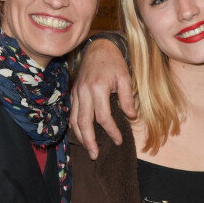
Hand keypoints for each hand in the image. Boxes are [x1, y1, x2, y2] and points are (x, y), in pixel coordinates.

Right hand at [70, 37, 135, 159]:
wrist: (99, 47)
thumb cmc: (114, 62)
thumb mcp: (125, 77)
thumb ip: (127, 98)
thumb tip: (131, 116)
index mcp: (98, 88)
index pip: (103, 117)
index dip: (111, 131)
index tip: (118, 140)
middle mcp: (84, 92)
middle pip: (84, 123)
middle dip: (89, 141)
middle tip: (95, 155)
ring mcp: (76, 92)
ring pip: (74, 120)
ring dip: (80, 136)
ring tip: (88, 149)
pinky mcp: (73, 92)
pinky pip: (72, 113)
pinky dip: (75, 126)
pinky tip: (81, 134)